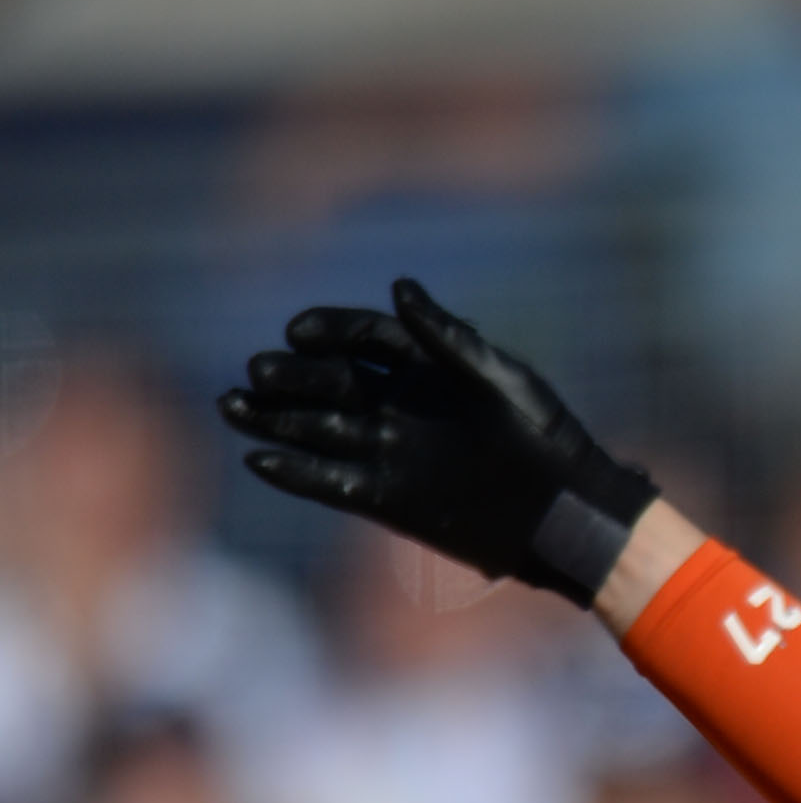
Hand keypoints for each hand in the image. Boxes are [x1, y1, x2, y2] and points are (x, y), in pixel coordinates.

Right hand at [219, 277, 654, 601]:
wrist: (568, 517)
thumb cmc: (547, 440)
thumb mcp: (502, 381)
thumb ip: (448, 337)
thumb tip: (399, 285)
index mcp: (429, 370)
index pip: (365, 338)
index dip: (330, 332)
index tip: (299, 332)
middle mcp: (401, 407)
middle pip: (332, 382)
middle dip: (292, 376)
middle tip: (257, 372)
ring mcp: (391, 452)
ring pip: (319, 429)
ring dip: (274, 419)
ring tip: (230, 407)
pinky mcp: (387, 499)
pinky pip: (330, 482)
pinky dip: (296, 473)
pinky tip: (259, 460)